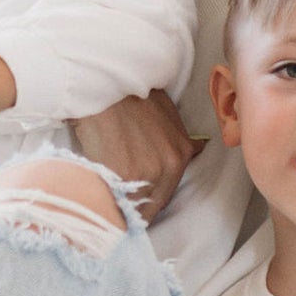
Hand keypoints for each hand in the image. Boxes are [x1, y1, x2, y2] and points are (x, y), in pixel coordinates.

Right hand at [71, 89, 204, 222]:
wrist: (104, 86)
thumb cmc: (131, 94)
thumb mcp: (167, 113)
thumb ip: (181, 139)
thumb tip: (200, 148)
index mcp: (181, 155)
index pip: (165, 196)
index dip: (147, 202)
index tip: (134, 205)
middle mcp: (169, 167)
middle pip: (151, 207)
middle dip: (134, 209)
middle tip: (117, 208)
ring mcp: (147, 174)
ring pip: (132, 208)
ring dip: (118, 208)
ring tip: (104, 203)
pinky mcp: (122, 177)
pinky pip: (115, 202)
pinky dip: (104, 202)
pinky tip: (95, 197)